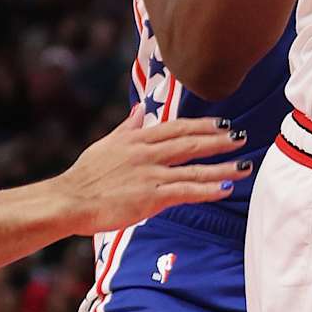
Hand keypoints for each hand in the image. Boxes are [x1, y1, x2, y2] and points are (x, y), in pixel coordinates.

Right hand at [52, 106, 249, 235]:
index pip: (178, 128)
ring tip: (244, 166)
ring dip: (222, 167)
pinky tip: (225, 188)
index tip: (222, 124)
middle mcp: (148, 153)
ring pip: (194, 169)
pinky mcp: (150, 198)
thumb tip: (138, 110)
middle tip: (241, 138)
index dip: (202, 125)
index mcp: (138, 139)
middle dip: (219, 140)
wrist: (67, 201)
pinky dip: (208, 190)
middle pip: (191, 143)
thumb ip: (127, 128)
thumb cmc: (84, 176)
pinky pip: (186, 192)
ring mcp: (150, 175)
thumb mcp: (106, 144)